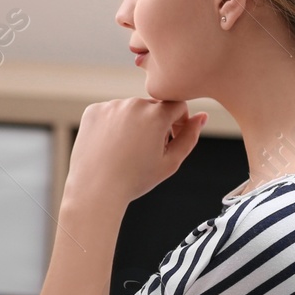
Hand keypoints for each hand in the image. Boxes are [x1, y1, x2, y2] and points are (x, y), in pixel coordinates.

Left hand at [65, 98, 206, 207]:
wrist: (96, 190)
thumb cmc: (135, 180)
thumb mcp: (170, 162)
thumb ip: (189, 137)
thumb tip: (202, 116)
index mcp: (156, 114)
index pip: (178, 105)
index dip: (178, 122)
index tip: (170, 138)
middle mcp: (134, 104)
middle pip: (153, 107)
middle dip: (155, 124)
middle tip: (146, 151)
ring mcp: (111, 106)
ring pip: (130, 109)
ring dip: (133, 123)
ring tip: (126, 151)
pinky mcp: (93, 111)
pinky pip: (110, 112)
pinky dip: (112, 125)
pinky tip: (110, 146)